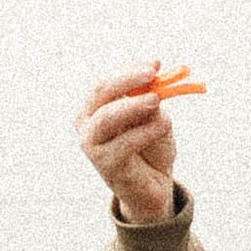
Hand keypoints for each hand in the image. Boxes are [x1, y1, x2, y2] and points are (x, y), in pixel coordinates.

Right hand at [77, 67, 181, 225]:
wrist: (154, 187)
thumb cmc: (151, 147)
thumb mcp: (154, 117)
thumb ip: (149, 99)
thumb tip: (153, 79)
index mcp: (94, 109)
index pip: (105, 83)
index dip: (129, 71)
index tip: (154, 63)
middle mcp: (86, 126)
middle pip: (100, 94)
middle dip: (127, 81)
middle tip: (152, 75)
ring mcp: (92, 147)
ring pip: (106, 118)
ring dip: (133, 105)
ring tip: (157, 100)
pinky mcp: (105, 166)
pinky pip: (123, 144)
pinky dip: (146, 131)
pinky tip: (164, 125)